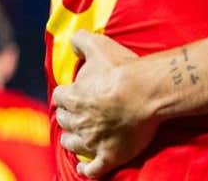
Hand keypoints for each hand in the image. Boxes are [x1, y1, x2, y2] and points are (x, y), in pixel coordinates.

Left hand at [53, 31, 160, 178]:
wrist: (148, 93)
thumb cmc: (124, 70)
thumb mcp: (100, 46)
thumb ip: (82, 40)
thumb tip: (73, 40)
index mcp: (74, 96)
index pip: (59, 97)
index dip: (65, 96)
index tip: (70, 95)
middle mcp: (79, 121)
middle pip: (64, 121)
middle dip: (67, 117)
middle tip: (74, 114)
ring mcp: (93, 141)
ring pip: (72, 144)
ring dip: (72, 141)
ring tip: (75, 139)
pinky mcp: (109, 155)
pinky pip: (93, 169)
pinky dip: (87, 170)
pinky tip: (84, 170)